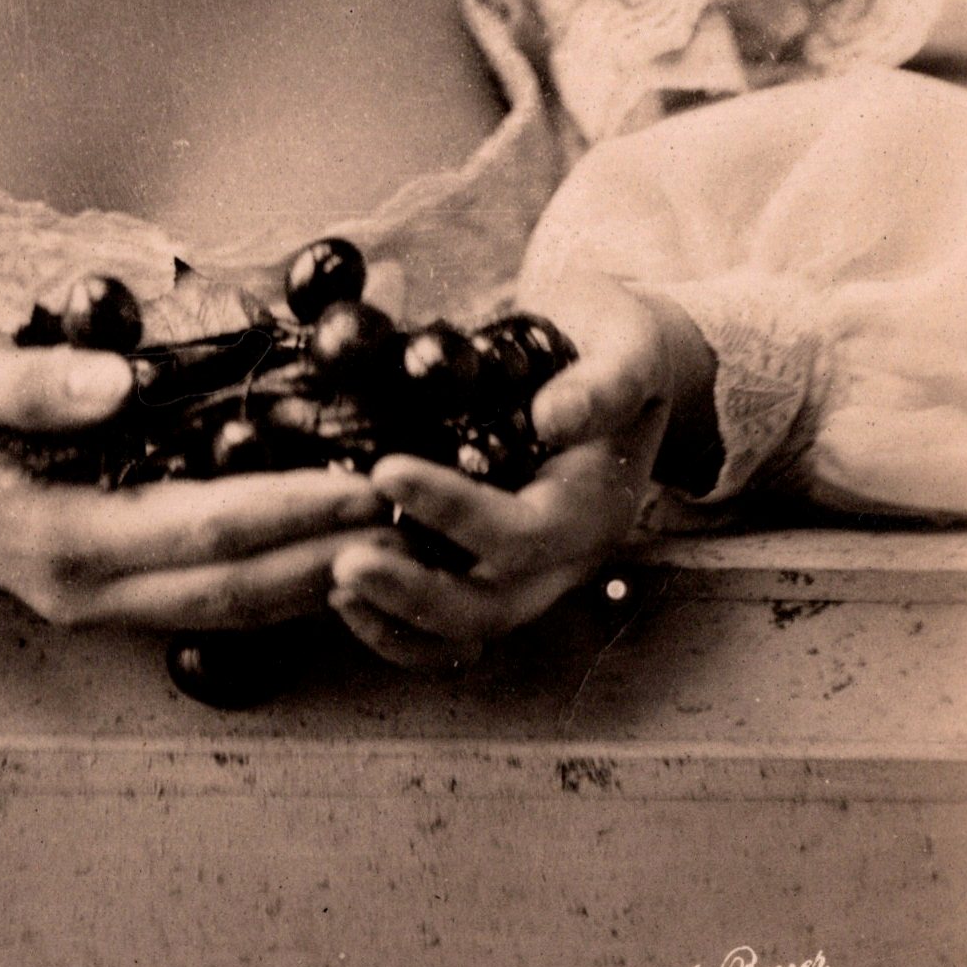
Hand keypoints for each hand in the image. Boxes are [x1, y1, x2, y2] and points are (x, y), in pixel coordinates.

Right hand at [0, 330, 384, 630]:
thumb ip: (39, 385)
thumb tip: (117, 380)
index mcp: (64, 538)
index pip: (203, 527)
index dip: (289, 507)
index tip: (364, 481)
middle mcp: (89, 592)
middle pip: (233, 588)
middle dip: (327, 555)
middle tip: (410, 520)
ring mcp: (97, 609)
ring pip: (227, 610)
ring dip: (312, 584)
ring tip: (392, 549)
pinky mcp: (105, 603)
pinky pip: (204, 607)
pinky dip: (271, 591)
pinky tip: (322, 567)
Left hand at [327, 270, 714, 674]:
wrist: (616, 359)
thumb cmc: (616, 338)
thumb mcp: (631, 340)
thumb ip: (607, 380)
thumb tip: (554, 419)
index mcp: (597, 505)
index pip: (526, 534)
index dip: (456, 512)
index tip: (387, 473)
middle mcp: (566, 555)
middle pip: (494, 607)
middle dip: (417, 594)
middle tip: (344, 565)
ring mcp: (528, 571)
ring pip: (466, 628)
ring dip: (398, 619)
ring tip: (335, 583)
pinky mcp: (491, 566)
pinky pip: (448, 625)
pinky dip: (397, 626)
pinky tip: (343, 597)